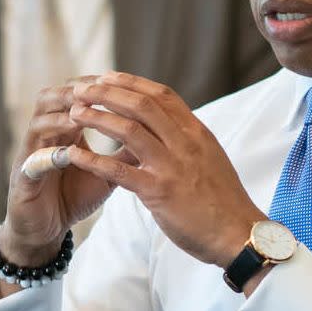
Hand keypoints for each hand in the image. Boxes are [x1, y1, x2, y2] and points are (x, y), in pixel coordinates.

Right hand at [0, 77, 137, 265]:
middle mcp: (45, 134)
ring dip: (61, 114)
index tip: (122, 81)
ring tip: (82, 112)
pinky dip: (49, 154)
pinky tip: (68, 152)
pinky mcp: (23, 178)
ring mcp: (31, 153)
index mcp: (65, 128)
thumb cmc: (74, 195)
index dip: (97, 86)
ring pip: (39, 119)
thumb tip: (159, 137)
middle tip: (100, 87)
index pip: (77, 94)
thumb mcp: (107, 171)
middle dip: (77, 90)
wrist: (46, 229)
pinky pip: (33, 160)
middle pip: (53, 96)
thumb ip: (127, 153)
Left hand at [67, 71, 266, 267]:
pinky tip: (73, 155)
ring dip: (97, 118)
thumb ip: (187, 140)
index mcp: (197, 132)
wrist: (238, 233)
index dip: (131, 83)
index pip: (162, 95)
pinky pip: (119, 170)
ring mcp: (172, 166)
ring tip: (74, 113)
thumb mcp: (209, 158)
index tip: (107, 76)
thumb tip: (166, 126)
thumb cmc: (224, 199)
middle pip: (141, 105)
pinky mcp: (159, 192)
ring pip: (129, 130)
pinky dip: (93, 160)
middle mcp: (185, 143)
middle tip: (81, 89)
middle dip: (107, 93)